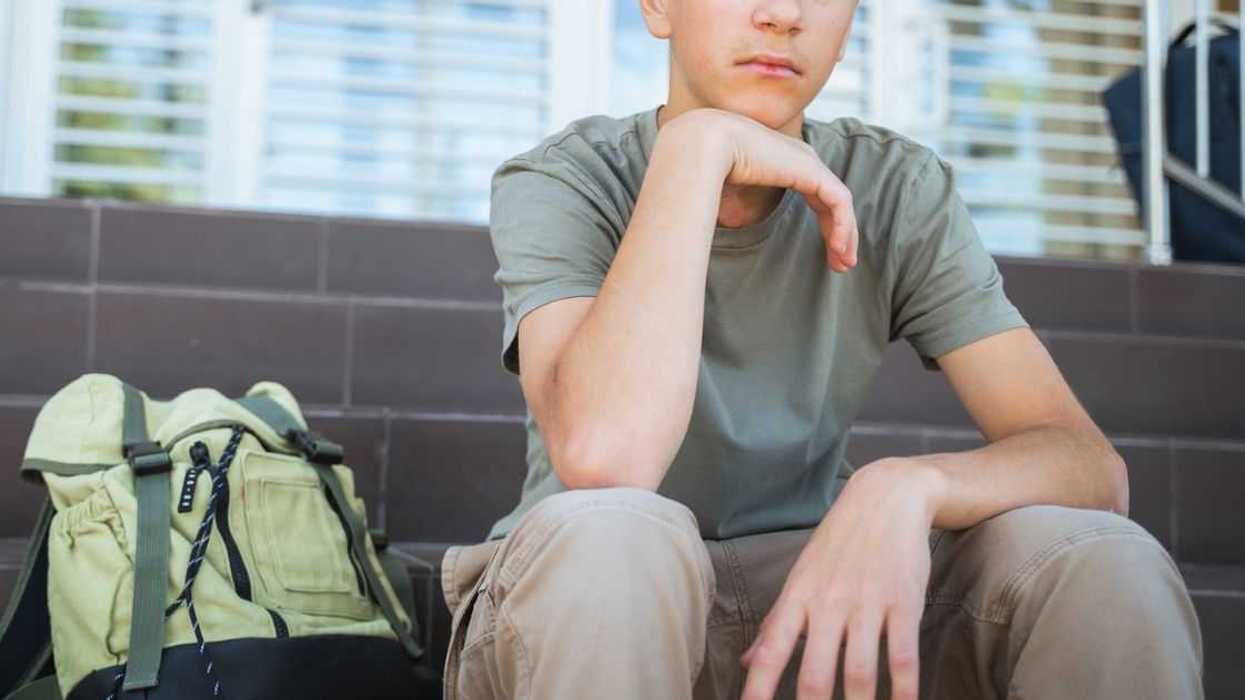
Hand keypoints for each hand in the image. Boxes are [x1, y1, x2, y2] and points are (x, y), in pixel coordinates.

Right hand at [670, 108, 858, 272]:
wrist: (703, 144)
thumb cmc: (703, 169)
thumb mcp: (727, 195)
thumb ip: (736, 212)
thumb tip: (727, 234)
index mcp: (782, 161)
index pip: (815, 195)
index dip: (824, 225)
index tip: (826, 254)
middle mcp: (799, 158)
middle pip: (831, 200)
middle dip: (840, 233)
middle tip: (841, 264)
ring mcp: (808, 161)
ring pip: (839, 203)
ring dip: (845, 235)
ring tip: (844, 264)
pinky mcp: (812, 170)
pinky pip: (838, 202)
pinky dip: (843, 227)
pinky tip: (838, 249)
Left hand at [738, 459, 944, 699]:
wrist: (885, 497)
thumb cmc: (838, 541)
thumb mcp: (801, 575)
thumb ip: (778, 622)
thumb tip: (748, 662)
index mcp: (798, 597)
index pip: (772, 650)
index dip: (758, 688)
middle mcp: (829, 603)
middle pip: (815, 670)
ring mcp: (867, 603)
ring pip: (859, 671)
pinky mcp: (904, 603)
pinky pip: (902, 656)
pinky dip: (903, 690)